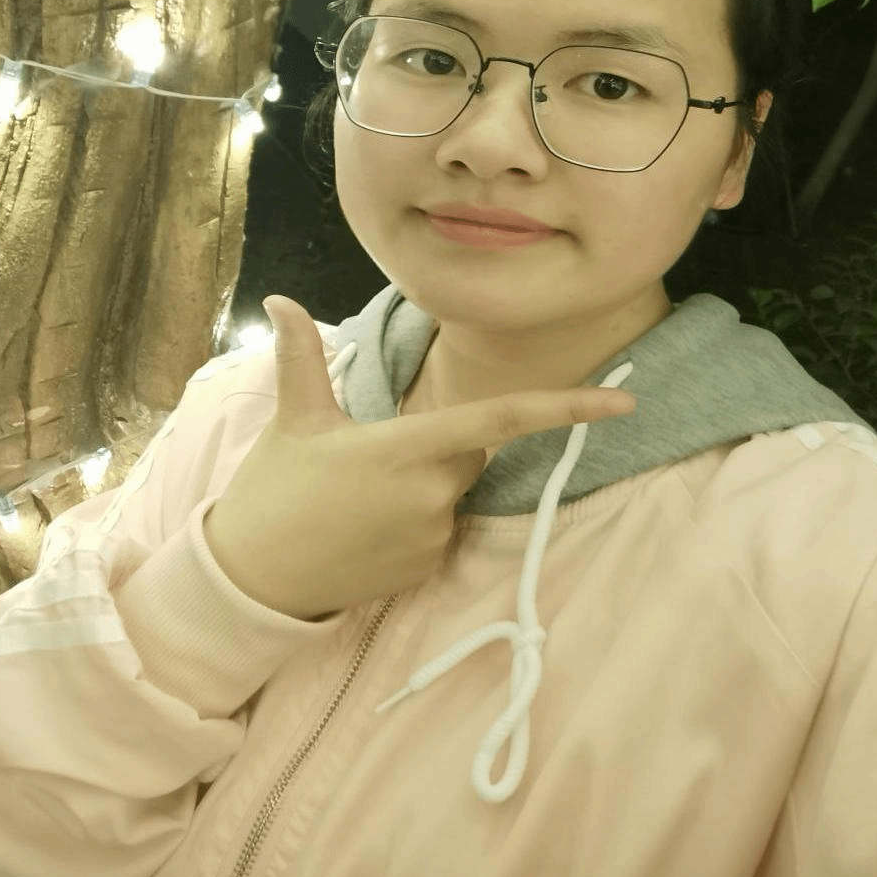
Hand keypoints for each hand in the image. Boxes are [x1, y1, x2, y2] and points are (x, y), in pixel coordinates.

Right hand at [204, 295, 635, 620]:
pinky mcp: (426, 570)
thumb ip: (301, 356)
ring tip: (359, 499)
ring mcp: (431, 537)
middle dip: (439, 445)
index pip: (499, 419)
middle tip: (371, 457)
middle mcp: (431, 493)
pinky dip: (417, 523)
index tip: (623, 401)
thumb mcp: (293, 419)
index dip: (565, 408)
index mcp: (405, 446)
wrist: (253, 579)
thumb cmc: (274, 490)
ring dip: (425, 486)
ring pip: (453, 492)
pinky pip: (441, 531)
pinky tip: (367, 531)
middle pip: (468, 453)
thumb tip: (280, 297)